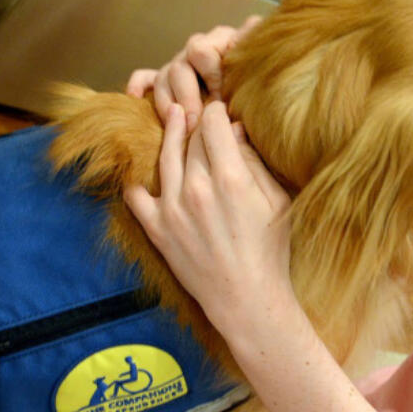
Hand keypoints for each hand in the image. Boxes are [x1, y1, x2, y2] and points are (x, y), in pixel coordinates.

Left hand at [125, 101, 292, 332]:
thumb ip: (254, 162)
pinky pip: (135, 194)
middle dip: (198, 124)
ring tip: (174, 118)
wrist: (246, 299)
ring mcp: (172, 208)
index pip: (214, 123)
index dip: (217, 112)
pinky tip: (145, 170)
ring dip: (170, 134)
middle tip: (202, 119)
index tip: (220, 112)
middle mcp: (197, 188)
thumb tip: (235, 130)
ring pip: (165, 155)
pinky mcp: (156, 228)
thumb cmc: (270, 251)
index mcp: (231, 178)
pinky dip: (138, 180)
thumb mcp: (277, 201)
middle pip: (191, 137)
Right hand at [126, 15, 262, 131]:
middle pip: (179, 66)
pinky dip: (138, 86)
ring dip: (168, 102)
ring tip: (178, 124)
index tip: (222, 102)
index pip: (201, 51)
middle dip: (188, 97)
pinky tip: (134, 99)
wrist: (258, 94)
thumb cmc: (260, 86)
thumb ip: (254, 55)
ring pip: (163, 76)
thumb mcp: (260, 71)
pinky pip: (145, 77)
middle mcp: (199, 49)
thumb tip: (252, 27)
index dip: (210, 78)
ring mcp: (181, 63)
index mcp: (223, 41)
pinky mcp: (167, 78)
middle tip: (196, 123)